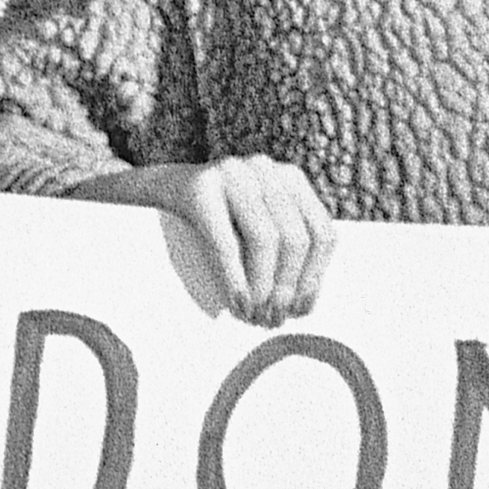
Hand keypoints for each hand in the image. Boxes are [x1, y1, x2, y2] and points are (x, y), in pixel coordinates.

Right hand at [160, 156, 335, 323]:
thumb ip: (285, 251)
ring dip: (262, 287)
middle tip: (272, 318)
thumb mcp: (259, 225)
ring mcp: (233, 174)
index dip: (314, 277)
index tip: (299, 310)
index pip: (322, 232)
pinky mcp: (201, 188)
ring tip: (253, 314)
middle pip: (296, 238)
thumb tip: (302, 306)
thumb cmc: (220, 220)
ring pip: (266, 239)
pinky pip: (226, 242)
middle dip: (286, 288)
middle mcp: (266, 170)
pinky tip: (237, 302)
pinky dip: (235, 278)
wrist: (166, 190)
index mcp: (291, 179)